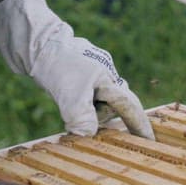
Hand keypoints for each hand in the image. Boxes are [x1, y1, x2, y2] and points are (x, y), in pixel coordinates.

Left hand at [0, 0, 152, 139]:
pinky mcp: (81, 71)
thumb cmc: (57, 66)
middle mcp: (107, 74)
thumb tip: (88, 135)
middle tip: (87, 119)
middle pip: (115, 104)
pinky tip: (66, 93)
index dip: (140, 126)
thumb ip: (83, 118)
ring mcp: (94, 71)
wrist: (36, 43)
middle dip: (103, 114)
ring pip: (99, 99)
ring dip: (87, 106)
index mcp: (109, 80)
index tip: (149, 141)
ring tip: (68, 99)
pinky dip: (80, 100)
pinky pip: (87, 92)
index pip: (130, 107)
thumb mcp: (70, 96)